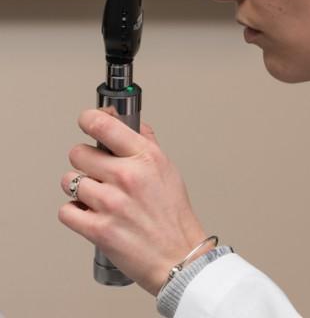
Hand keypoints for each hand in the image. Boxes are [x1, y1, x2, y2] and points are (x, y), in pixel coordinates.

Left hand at [59, 109, 207, 294]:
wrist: (177, 256)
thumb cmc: (173, 215)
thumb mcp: (167, 168)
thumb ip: (146, 142)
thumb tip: (127, 121)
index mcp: (146, 157)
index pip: (104, 125)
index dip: (89, 119)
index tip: (86, 120)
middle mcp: (127, 176)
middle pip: (78, 153)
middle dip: (84, 161)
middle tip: (96, 171)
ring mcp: (110, 203)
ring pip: (69, 181)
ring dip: (78, 188)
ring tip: (96, 195)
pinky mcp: (97, 229)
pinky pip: (66, 211)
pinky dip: (75, 212)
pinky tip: (90, 213)